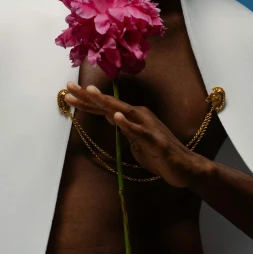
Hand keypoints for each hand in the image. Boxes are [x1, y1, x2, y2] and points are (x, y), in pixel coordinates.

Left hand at [65, 82, 203, 188]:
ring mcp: (148, 126)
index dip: (86, 100)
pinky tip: (116, 117)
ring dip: (106, 102)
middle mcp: (139, 116)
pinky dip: (127, 124)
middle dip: (89, 96)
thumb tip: (108, 114)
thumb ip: (122, 127)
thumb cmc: (159, 154)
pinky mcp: (155, 140)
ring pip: (123, 111)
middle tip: (69, 86)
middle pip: (110, 104)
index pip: (105, 107)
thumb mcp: (135, 139)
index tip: (67, 93)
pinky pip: (139, 131)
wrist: (184, 167)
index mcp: (133, 116)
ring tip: (90, 93)